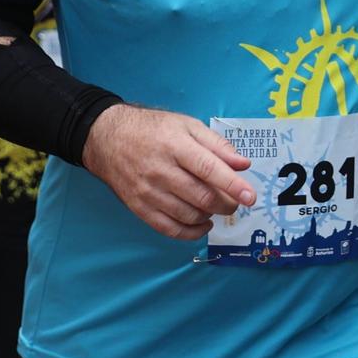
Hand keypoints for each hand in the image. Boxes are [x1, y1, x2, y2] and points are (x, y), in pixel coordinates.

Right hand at [80, 104, 253, 238]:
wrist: (106, 139)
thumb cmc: (153, 130)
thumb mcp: (187, 125)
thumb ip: (217, 145)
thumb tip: (243, 164)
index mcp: (175, 146)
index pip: (208, 169)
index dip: (232, 185)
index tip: (250, 197)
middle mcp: (160, 171)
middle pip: (201, 196)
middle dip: (227, 204)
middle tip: (235, 202)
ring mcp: (147, 192)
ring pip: (188, 215)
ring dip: (210, 215)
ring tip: (216, 207)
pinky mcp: (138, 207)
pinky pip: (169, 229)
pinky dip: (191, 232)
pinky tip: (203, 224)